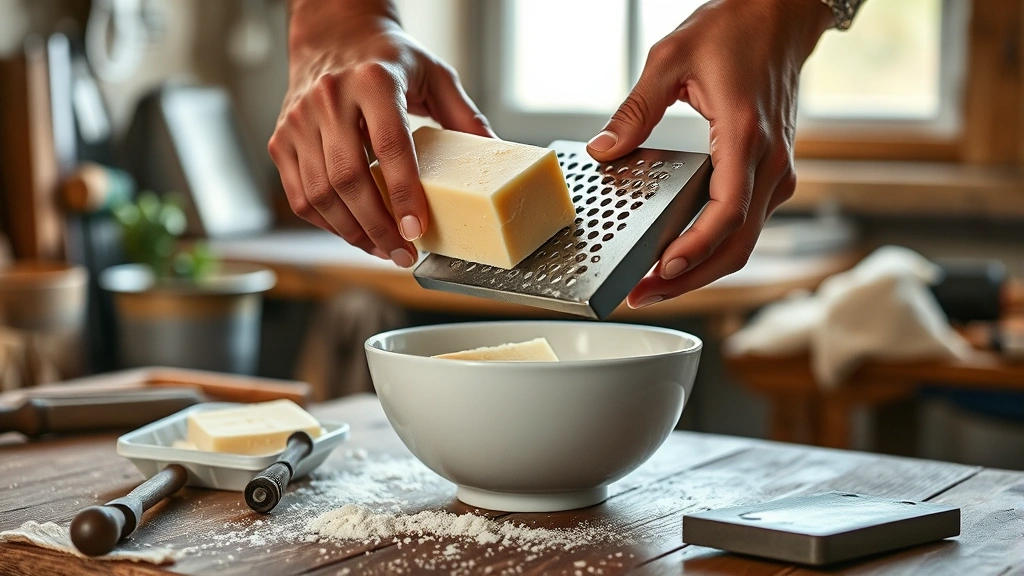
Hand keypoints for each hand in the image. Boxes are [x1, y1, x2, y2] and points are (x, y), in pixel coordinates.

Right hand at [269, 1, 492, 266]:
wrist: (333, 34)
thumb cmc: (387, 58)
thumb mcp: (435, 75)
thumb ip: (465, 116)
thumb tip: (496, 156)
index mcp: (374, 80)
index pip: (390, 145)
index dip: (404, 194)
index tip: (417, 229)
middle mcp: (329, 98)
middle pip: (348, 178)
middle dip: (378, 227)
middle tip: (404, 254)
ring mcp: (299, 120)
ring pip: (320, 193)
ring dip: (353, 232)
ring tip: (383, 250)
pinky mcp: (280, 140)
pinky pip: (299, 195)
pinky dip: (327, 224)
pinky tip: (354, 233)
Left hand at [586, 0, 832, 306]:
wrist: (781, 15)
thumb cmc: (734, 30)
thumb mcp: (671, 58)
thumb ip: (636, 110)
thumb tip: (604, 150)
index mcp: (744, 134)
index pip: (726, 211)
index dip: (694, 249)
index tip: (662, 270)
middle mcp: (769, 162)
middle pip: (736, 244)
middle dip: (689, 279)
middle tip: (644, 295)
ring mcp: (776, 172)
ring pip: (744, 242)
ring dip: (701, 270)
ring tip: (655, 285)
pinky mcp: (772, 174)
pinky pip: (746, 226)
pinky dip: (714, 249)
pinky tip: (681, 257)